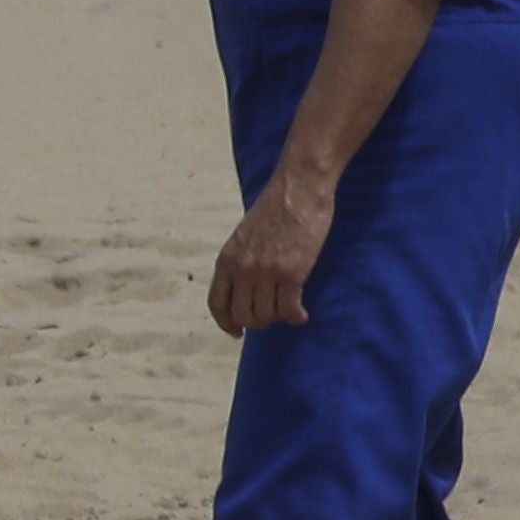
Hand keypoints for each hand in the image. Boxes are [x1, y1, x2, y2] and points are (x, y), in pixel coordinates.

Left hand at [209, 168, 333, 335]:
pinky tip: (302, 315)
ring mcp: (266, 272)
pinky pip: (289, 309)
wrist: (299, 187)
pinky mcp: (291, 273)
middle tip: (273, 316)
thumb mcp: (245, 235)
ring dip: (279, 318)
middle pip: (243, 314)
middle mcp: (242, 269)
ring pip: (267, 315)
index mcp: (227, 259)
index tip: (237, 332)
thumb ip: (241, 260)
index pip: (217, 303)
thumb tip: (246, 286)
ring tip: (290, 311)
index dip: (226, 323)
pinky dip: (296, 317)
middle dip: (258, 321)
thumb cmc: (277, 206)